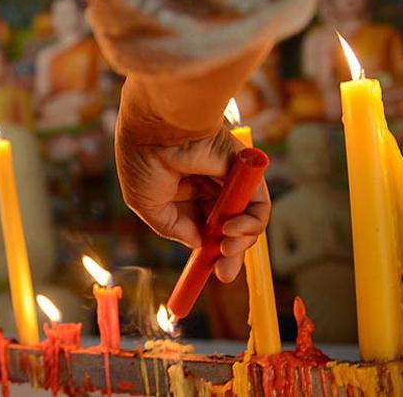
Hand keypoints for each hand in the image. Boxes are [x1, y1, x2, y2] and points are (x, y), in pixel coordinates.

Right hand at [115, 95, 270, 282]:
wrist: (159, 128)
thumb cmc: (144, 160)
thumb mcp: (145, 204)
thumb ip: (171, 227)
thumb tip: (198, 244)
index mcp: (179, 192)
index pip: (199, 227)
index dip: (204, 251)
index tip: (206, 273)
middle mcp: (205, 187)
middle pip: (224, 230)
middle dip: (226, 256)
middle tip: (224, 274)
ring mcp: (227, 182)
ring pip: (243, 223)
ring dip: (238, 244)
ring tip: (225, 249)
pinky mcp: (247, 176)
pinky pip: (258, 207)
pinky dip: (251, 225)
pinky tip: (232, 232)